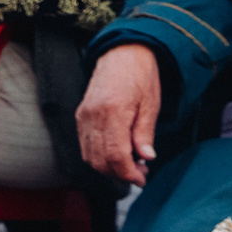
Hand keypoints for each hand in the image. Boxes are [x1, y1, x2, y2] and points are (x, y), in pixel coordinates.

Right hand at [77, 43, 161, 183]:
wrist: (121, 52)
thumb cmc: (140, 76)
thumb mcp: (150, 105)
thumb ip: (145, 133)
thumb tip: (146, 158)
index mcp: (113, 112)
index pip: (115, 156)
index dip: (128, 174)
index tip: (142, 179)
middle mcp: (92, 116)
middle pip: (99, 160)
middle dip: (119, 174)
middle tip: (140, 172)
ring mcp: (83, 116)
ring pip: (88, 156)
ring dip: (108, 168)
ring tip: (129, 163)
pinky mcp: (80, 115)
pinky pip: (85, 145)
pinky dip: (98, 156)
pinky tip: (115, 152)